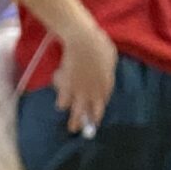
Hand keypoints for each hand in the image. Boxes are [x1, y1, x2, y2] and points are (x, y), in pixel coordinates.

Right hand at [53, 18, 116, 134]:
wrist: (83, 41)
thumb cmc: (98, 43)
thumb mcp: (109, 56)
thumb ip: (107, 70)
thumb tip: (105, 75)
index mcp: (105, 86)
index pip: (102, 105)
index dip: (97, 112)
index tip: (94, 116)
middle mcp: (94, 94)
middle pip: (90, 115)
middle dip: (87, 123)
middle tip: (83, 128)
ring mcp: (80, 93)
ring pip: (76, 115)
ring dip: (74, 122)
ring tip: (72, 127)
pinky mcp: (67, 90)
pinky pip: (63, 103)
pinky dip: (61, 101)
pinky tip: (60, 100)